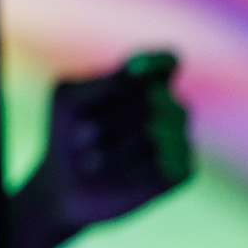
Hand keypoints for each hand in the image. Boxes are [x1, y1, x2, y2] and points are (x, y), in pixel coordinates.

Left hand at [17, 51, 192, 247]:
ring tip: (89, 159)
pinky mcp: (183, 169)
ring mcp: (180, 137)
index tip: (130, 68)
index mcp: (146, 82)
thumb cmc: (65, 135)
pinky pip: (162, 163)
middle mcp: (170, 106)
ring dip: (109, 147)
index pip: (168, 61)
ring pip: (154, 131)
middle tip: (79, 136)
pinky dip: (127, 171)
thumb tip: (137, 67)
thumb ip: (103, 81)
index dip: (155, 63)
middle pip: (152, 97)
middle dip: (106, 119)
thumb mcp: (69, 100)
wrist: (64, 186)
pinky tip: (115, 177)